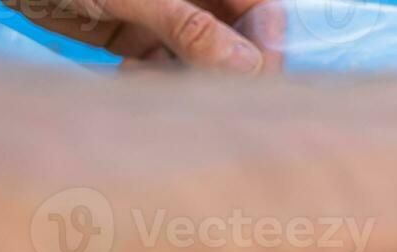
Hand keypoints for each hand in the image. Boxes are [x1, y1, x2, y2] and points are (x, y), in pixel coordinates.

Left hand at [4, 0, 269, 70]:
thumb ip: (189, 25)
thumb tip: (249, 67)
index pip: (260, 8)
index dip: (265, 43)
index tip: (254, 80)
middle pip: (234, 39)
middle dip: (222, 70)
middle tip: (207, 98)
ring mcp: (163, 13)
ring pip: (198, 59)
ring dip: (184, 81)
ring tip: (152, 81)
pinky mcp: (133, 34)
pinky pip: (160, 66)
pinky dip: (151, 82)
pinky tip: (130, 78)